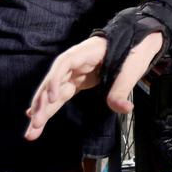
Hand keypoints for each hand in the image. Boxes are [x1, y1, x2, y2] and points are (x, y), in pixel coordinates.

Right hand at [24, 32, 164, 139]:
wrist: (139, 40)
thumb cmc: (133, 49)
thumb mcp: (131, 68)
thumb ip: (122, 89)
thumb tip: (125, 109)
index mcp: (86, 52)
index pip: (64, 64)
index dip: (54, 80)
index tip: (50, 98)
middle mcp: (76, 61)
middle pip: (54, 81)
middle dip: (42, 103)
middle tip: (35, 124)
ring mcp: (75, 71)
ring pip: (54, 91)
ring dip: (42, 111)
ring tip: (32, 132)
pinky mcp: (78, 80)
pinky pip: (61, 94)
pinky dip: (50, 106)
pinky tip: (37, 117)